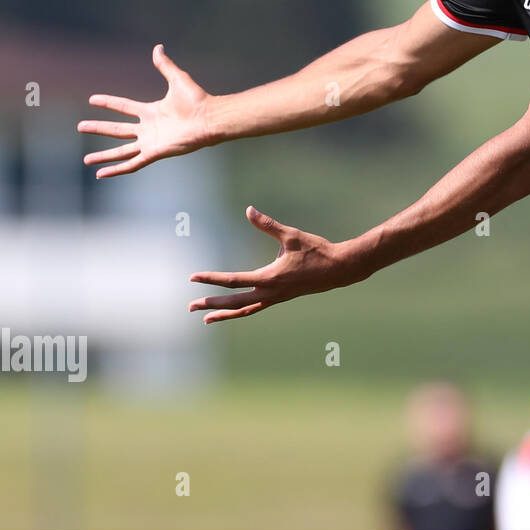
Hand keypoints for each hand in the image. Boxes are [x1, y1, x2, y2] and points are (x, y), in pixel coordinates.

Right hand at [78, 44, 212, 178]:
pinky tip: (102, 175)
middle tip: (80, 127)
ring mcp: (150, 142)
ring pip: (121, 151)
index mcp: (151, 111)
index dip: (108, 102)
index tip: (92, 99)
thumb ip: (165, 65)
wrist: (209, 118)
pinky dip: (117, 170)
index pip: (124, 106)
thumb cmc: (197, 100)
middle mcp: (148, 128)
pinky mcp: (154, 153)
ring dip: (104, 155)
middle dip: (98, 127)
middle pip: (117, 130)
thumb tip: (158, 47)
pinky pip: (132, 164)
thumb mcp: (178, 79)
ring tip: (86, 160)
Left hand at [188, 206, 365, 323]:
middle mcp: (270, 292)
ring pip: (244, 310)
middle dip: (211, 304)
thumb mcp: (291, 235)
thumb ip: (268, 225)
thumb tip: (249, 210)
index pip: (233, 280)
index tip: (193, 277)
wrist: (339, 269)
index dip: (211, 279)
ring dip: (224, 313)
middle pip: (234, 302)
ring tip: (205, 318)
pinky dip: (241, 310)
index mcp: (269, 278)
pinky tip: (232, 309)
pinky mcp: (281, 297)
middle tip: (189, 306)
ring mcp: (276, 298)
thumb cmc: (316, 250)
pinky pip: (255, 307)